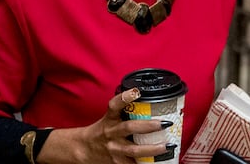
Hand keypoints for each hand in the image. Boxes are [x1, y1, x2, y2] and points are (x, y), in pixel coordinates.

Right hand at [37, 88, 171, 163]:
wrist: (84, 149)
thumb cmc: (101, 131)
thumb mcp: (110, 118)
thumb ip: (125, 111)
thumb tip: (150, 103)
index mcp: (110, 119)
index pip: (115, 105)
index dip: (124, 97)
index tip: (136, 92)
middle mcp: (111, 133)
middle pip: (129, 128)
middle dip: (148, 126)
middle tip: (164, 123)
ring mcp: (114, 149)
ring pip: (133, 150)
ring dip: (151, 149)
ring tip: (165, 146)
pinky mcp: (117, 162)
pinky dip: (145, 163)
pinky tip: (157, 162)